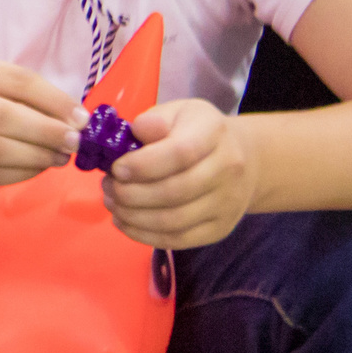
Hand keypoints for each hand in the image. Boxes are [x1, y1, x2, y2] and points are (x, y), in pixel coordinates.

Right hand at [0, 57, 82, 192]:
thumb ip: (12, 91)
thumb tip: (68, 113)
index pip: (16, 81)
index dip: (54, 100)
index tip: (80, 116)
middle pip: (5, 117)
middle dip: (48, 131)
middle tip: (74, 141)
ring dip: (37, 156)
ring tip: (60, 157)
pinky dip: (19, 173)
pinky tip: (36, 169)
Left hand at [102, 99, 256, 247]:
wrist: (244, 159)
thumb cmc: (195, 132)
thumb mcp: (177, 112)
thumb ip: (154, 120)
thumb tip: (138, 130)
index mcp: (214, 133)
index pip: (180, 153)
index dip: (143, 165)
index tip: (116, 168)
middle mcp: (228, 169)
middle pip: (174, 191)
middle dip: (131, 193)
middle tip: (108, 186)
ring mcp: (227, 203)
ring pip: (173, 220)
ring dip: (133, 216)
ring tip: (112, 203)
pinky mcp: (219, 229)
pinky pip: (177, 240)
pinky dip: (143, 235)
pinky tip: (124, 221)